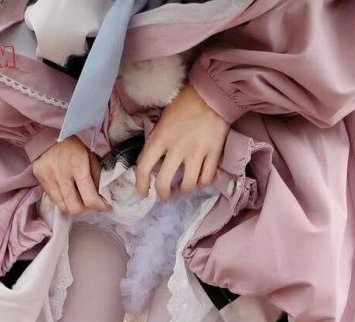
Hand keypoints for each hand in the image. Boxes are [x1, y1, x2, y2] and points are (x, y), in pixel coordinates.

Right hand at [32, 136, 108, 214]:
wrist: (49, 130)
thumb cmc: (75, 142)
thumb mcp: (92, 154)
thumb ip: (97, 175)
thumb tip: (103, 197)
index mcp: (77, 165)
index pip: (89, 198)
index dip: (99, 206)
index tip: (105, 206)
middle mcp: (61, 173)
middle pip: (74, 208)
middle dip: (85, 208)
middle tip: (90, 200)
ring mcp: (47, 177)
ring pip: (63, 206)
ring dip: (73, 205)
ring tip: (79, 196)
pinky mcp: (39, 178)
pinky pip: (54, 199)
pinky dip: (63, 199)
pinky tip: (68, 190)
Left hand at [135, 84, 229, 199]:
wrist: (212, 93)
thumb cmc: (184, 104)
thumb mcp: (162, 121)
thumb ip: (155, 142)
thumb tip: (147, 162)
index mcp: (160, 138)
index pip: (143, 168)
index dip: (140, 185)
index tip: (143, 192)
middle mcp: (177, 148)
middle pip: (164, 182)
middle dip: (162, 193)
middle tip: (165, 194)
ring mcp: (197, 152)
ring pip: (188, 185)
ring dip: (184, 190)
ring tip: (183, 187)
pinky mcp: (214, 153)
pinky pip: (207, 178)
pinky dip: (202, 182)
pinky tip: (200, 178)